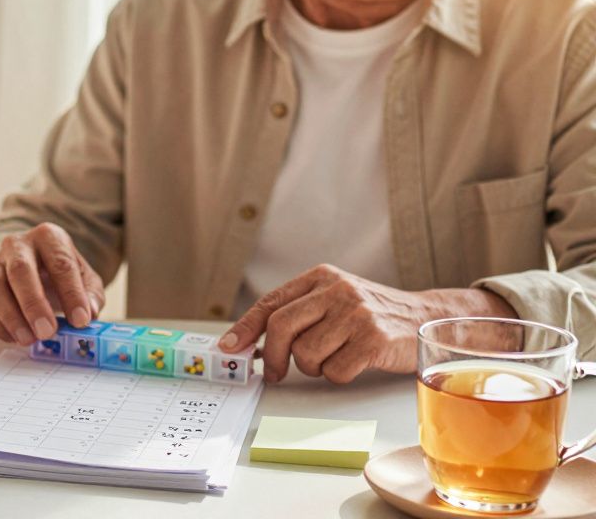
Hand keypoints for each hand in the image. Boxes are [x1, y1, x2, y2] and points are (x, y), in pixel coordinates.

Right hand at [0, 223, 104, 345]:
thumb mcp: (85, 279)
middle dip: (34, 304)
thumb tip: (89, 313)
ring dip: (10, 316)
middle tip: (47, 331)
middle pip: (20, 270)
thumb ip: (91, 295)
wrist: (33, 267)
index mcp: (49, 237)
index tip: (80, 321)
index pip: (61, 263)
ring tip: (28, 339)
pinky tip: (13, 337)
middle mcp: (18, 245)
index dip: (71, 293)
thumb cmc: (60, 274)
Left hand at [218, 265, 517, 383]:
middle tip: (274, 372)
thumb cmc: (370, 314)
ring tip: (331, 358)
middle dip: (272, 356)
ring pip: (306, 354)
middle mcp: (337, 290)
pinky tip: (353, 363)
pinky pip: (334, 371)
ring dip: (312, 367)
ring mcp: (356, 314)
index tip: (227, 348)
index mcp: (320, 277)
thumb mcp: (332, 300)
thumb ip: (297, 314)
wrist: (425, 317)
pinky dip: (337, 375)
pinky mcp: (374, 339)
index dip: (244, 328)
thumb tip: (249, 344)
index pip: (270, 303)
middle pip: (281, 327)